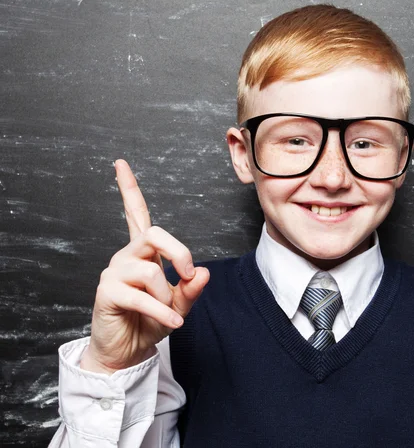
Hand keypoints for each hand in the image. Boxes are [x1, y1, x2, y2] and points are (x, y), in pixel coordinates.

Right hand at [80, 159, 208, 373]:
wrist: (127, 352)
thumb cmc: (151, 323)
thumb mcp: (179, 304)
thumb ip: (191, 288)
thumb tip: (204, 272)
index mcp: (143, 252)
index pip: (135, 213)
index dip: (128, 188)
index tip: (119, 163)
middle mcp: (126, 255)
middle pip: (154, 233)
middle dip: (179, 253)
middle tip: (188, 275)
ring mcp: (114, 272)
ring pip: (151, 269)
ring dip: (167, 295)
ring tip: (169, 311)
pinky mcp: (107, 291)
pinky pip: (141, 296)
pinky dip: (161, 311)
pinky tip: (170, 322)